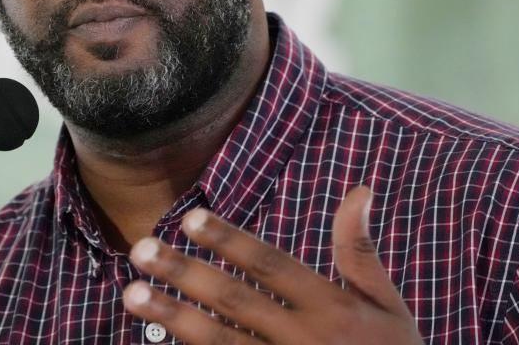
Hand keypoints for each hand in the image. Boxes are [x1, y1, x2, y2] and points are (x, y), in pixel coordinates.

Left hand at [123, 186, 423, 343]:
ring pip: (220, 342)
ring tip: (131, 293)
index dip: (232, 242)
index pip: (272, 267)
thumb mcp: (387, 305)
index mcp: (331, 309)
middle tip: (141, 249)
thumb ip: (361, 251)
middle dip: (186, 274)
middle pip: (235, 302)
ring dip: (174, 317)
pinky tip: (156, 338)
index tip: (191, 218)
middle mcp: (303, 339)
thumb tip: (359, 189)